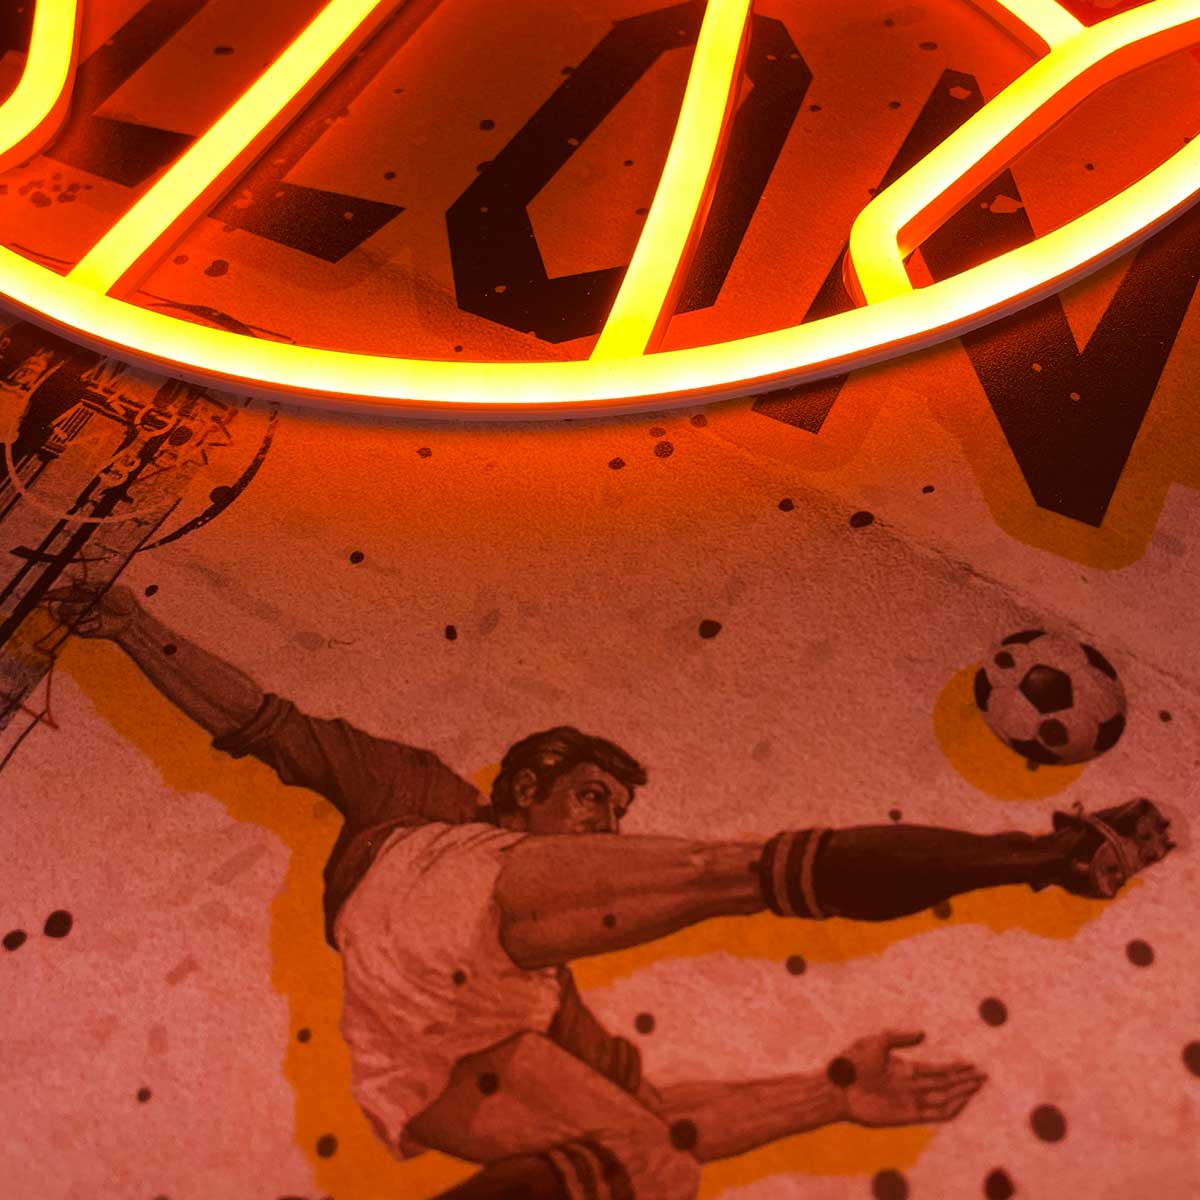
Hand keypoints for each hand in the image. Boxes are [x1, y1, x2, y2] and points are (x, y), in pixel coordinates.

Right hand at [44, 582, 140, 639]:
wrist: (130, 620)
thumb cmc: (123, 602)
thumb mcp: (111, 589)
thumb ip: (93, 586)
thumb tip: (79, 584)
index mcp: (82, 593)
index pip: (62, 593)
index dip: (51, 595)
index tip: (43, 596)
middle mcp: (77, 605)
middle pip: (62, 608)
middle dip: (75, 607)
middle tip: (93, 606)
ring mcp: (78, 619)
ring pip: (67, 618)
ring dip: (83, 616)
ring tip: (98, 614)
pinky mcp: (81, 631)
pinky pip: (77, 629)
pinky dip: (89, 625)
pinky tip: (100, 624)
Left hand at [835, 1029, 985, 1126]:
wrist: (837, 1088)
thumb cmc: (851, 1063)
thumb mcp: (875, 1042)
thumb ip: (898, 1037)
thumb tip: (923, 1034)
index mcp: (904, 1069)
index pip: (936, 1070)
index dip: (954, 1068)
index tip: (970, 1064)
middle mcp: (910, 1086)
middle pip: (944, 1084)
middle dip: (963, 1080)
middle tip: (983, 1075)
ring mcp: (910, 1101)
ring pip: (943, 1098)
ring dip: (961, 1093)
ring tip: (977, 1085)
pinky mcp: (907, 1116)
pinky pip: (934, 1114)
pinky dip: (950, 1109)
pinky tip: (962, 1101)